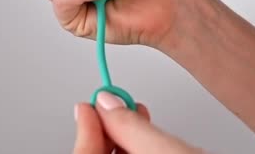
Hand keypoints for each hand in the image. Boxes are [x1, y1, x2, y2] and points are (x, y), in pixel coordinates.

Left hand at [74, 91, 202, 153]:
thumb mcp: (169, 152)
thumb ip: (132, 129)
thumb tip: (107, 104)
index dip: (85, 131)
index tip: (89, 105)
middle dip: (107, 132)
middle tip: (112, 106)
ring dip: (124, 139)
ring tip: (135, 115)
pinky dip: (139, 152)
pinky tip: (147, 137)